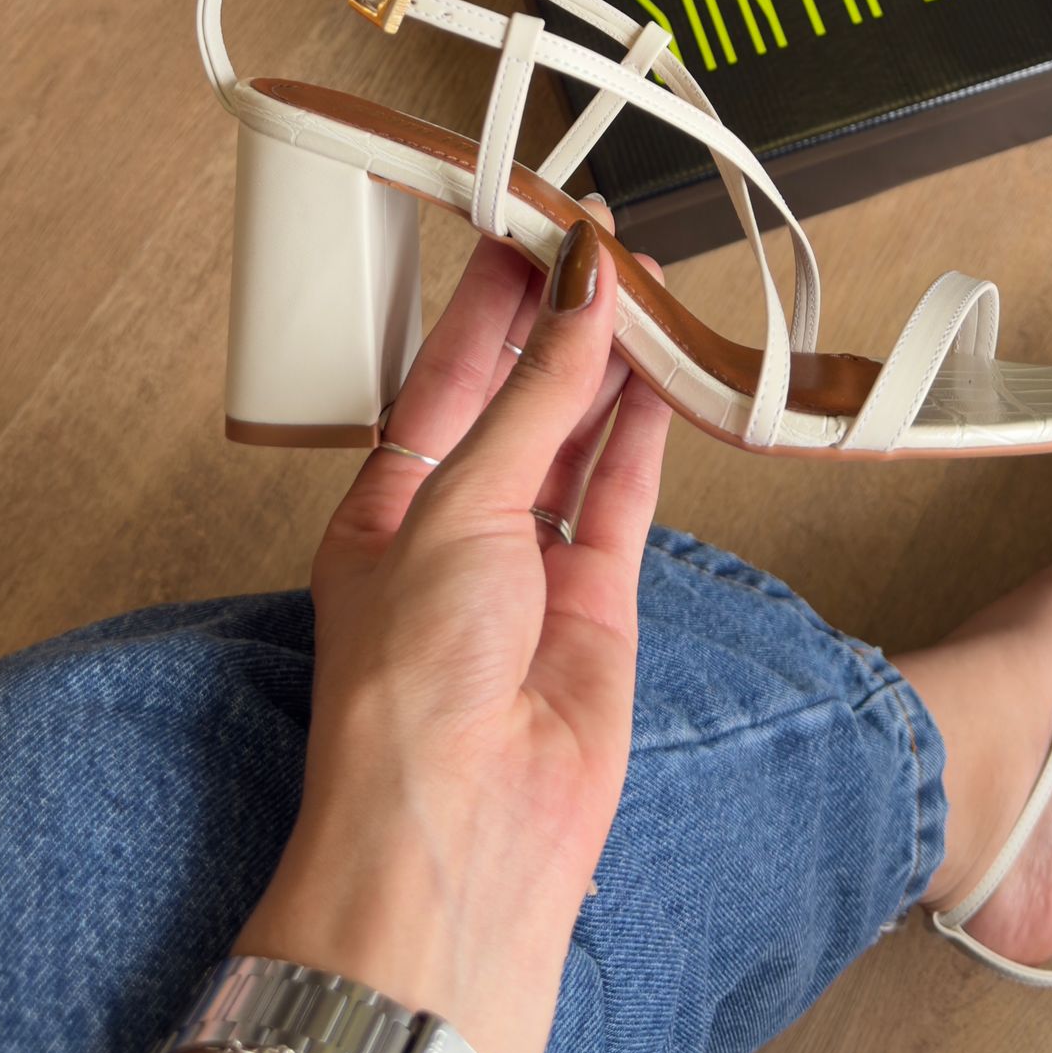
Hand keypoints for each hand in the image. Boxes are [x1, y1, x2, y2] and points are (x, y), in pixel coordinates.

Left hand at [168, 203, 671, 1052]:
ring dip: (609, 368)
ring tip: (644, 293)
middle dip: (555, 321)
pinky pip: (625, 493)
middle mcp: (457, 531)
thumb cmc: (410, 688)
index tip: (531, 228)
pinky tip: (663, 378)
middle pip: (516, 398)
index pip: (443, 373)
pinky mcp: (598, 598)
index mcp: (388, 506)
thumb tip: (577, 301)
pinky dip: (646, 432)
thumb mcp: (453, 508)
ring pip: (578, 438)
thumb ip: (531, 399)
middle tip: (601, 245)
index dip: (490, 299)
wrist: (469, 824)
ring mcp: (531, 565)